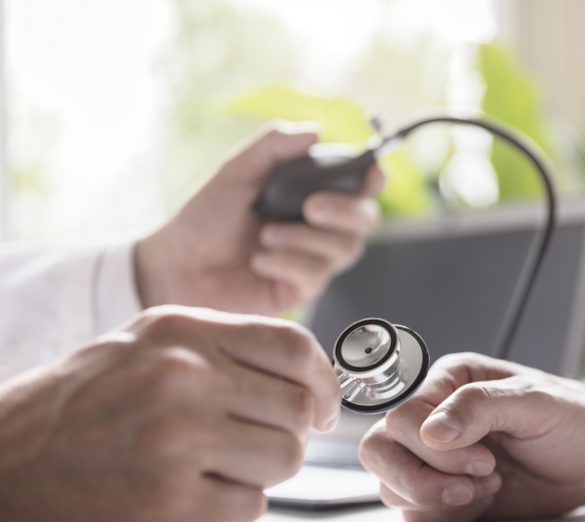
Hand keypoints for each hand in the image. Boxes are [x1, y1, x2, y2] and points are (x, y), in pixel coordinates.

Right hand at [0, 306, 340, 521]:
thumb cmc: (78, 409)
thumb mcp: (145, 348)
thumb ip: (222, 351)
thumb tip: (308, 376)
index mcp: (181, 331)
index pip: (295, 348)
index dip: (325, 384)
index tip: (322, 408)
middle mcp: (182, 377)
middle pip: (298, 411)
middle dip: (288, 436)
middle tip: (251, 446)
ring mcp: (176, 439)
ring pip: (285, 460)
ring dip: (259, 473)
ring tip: (210, 470)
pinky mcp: (169, 501)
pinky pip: (250, 506)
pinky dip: (229, 508)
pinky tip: (185, 496)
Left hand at [135, 126, 385, 314]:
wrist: (175, 265)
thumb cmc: (205, 218)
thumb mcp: (237, 171)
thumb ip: (274, 146)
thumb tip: (317, 132)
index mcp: (310, 194)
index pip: (358, 186)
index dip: (373, 178)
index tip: (372, 173)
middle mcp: (319, 228)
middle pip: (365, 220)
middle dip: (344, 211)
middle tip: (310, 207)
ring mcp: (312, 261)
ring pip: (344, 249)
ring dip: (304, 239)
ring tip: (264, 236)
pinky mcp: (300, 291)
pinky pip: (316, 275)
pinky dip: (287, 263)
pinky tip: (259, 261)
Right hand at [359, 353, 584, 521]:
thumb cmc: (571, 418)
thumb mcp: (533, 401)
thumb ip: (480, 408)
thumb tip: (433, 431)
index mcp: (447, 383)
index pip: (401, 417)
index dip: (434, 448)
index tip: (484, 460)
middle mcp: (433, 419)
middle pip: (379, 452)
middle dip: (421, 479)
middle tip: (474, 485)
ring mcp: (435, 460)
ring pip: (392, 487)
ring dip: (439, 499)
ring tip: (489, 488)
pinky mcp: (445, 494)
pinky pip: (417, 514)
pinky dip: (448, 517)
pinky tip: (486, 501)